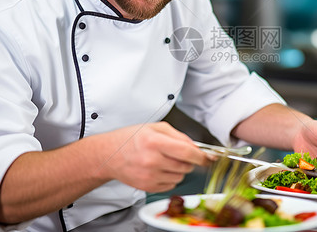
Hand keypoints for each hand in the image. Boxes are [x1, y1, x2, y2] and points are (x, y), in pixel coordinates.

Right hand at [97, 122, 212, 192]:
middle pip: (186, 166)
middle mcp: (152, 160)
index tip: (207, 157)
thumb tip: (196, 147)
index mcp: (155, 142)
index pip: (186, 152)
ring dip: (180, 169)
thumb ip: (179, 136)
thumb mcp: (155, 128)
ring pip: (181, 176)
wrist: (109, 155)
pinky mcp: (148, 187)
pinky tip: (160, 169)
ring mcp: (150, 176)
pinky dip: (171, 177)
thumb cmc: (131, 139)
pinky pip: (171, 185)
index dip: (201, 156)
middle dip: (189, 161)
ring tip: (165, 160)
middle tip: (179, 154)